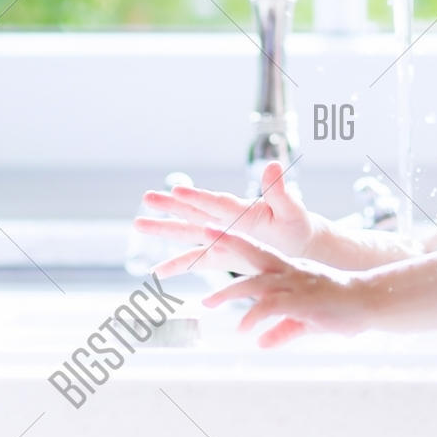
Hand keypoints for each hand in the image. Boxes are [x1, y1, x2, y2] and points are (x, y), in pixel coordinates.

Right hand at [136, 161, 322, 275]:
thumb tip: (273, 165)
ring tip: (138, 224)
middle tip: (146, 197)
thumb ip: (279, 191)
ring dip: (164, 230)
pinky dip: (177, 265)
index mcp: (242, 209)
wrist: (298, 242)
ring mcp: (220, 236)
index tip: (178, 190)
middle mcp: (225, 220)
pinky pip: (196, 260)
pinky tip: (156, 272)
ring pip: (188, 233)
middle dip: (170, 206)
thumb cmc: (295, 223)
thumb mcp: (291, 209)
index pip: (217, 203)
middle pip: (194, 212)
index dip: (199, 197)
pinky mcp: (220, 254)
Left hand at [193, 229, 370, 348]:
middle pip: (254, 255)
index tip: (214, 233)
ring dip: (230, 290)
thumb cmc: (342, 308)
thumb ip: (283, 330)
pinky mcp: (302, 300)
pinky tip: (243, 329)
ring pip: (256, 282)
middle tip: (202, 239)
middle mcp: (291, 272)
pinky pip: (271, 306)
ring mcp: (296, 284)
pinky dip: (253, 316)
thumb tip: (261, 343)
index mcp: (292, 270)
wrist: (371, 303)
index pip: (259, 253)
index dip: (236, 242)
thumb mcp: (307, 322)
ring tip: (208, 302)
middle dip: (228, 245)